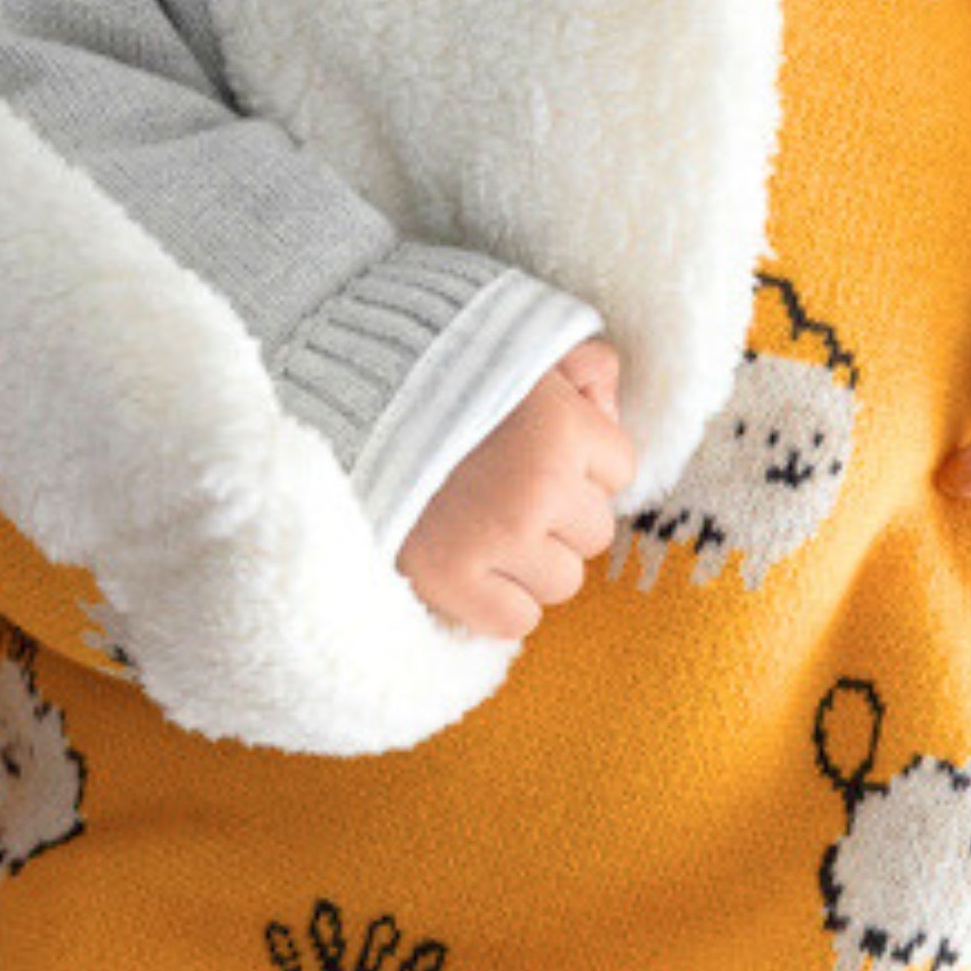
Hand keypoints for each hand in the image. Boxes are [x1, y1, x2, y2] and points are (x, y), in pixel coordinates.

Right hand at [398, 337, 635, 638]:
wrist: (348, 404)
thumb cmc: (446, 375)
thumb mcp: (523, 349)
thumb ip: (583, 364)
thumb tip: (610, 402)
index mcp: (562, 426)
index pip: (622, 469)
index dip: (584, 461)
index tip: (540, 447)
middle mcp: (539, 487)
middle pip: (596, 532)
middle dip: (561, 515)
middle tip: (508, 488)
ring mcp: (496, 540)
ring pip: (564, 581)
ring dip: (532, 561)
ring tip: (487, 524)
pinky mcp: (450, 583)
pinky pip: (518, 621)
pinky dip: (499, 602)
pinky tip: (472, 562)